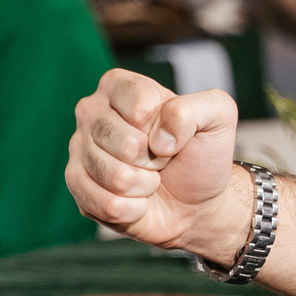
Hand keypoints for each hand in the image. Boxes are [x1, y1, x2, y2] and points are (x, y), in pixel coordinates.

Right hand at [66, 68, 245, 256]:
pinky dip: (132, 209)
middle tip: (161, 161)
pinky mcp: (76, 185)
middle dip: (155, 161)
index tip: (173, 135)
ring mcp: (79, 148)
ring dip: (144, 186)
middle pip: (124, 142)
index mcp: (119, 86)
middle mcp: (91, 111)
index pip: (141, 105)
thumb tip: (160, 135)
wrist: (195, 203)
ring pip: (114, 176)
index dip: (167, 127)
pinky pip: (104, 204)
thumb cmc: (200, 156)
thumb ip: (201, 106)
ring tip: (149, 180)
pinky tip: (136, 201)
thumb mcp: (219, 119)